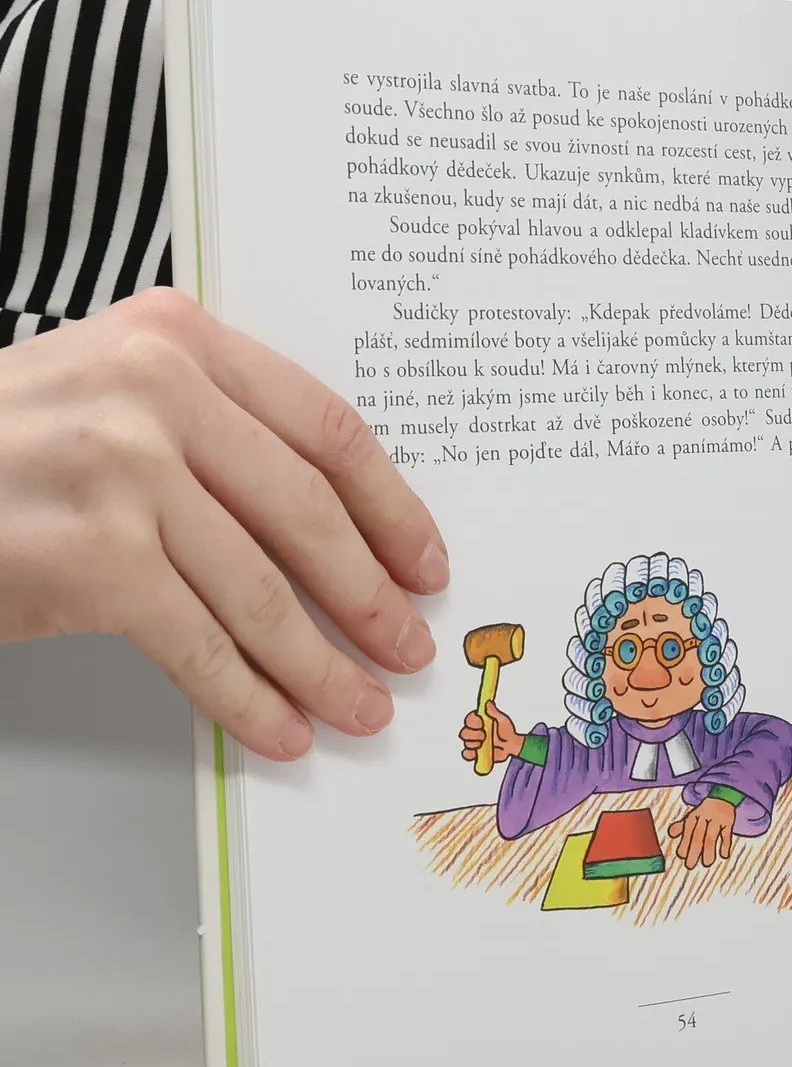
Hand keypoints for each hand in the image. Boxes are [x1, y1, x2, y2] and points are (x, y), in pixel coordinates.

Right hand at [0, 288, 446, 758]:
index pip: (325, 429)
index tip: (425, 562)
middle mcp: (156, 390)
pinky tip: (282, 728)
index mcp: (178, 338)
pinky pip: (199, 645)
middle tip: (409, 645)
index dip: (391, 507)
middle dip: (370, 595)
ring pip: (262, 591)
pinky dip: (249, 698)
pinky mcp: (92, 557)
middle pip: (308, 513)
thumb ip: (213, 425)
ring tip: (361, 705)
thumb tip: (338, 531)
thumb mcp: (109, 391)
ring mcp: (122, 471)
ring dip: (321, 665)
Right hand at [459, 699, 523, 767]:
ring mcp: (475, 742)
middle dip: (473, 734)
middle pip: (464, 732)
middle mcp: (475, 731)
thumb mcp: (502, 720)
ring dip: (474, 743)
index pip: (469, 719)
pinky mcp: (476, 753)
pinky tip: (477, 752)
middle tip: (484, 735)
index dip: (473, 721)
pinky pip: (466, 754)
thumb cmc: (507, 731)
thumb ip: (494, 712)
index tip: (481, 723)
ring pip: (465, 743)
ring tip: (484, 743)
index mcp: (480, 722)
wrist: (511, 746)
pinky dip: (469, 754)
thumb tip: (488, 702)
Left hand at [668, 797, 736, 868]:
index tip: (682, 855)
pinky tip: (724, 855)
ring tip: (706, 863)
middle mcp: (704, 817)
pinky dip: (726, 845)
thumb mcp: (692, 816)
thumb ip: (681, 826)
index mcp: (694, 816)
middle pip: (698, 836)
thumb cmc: (705, 811)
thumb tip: (670, 834)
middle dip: (694, 851)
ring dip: (709, 851)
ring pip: (711, 837)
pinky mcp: (728, 822)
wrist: (723, 797)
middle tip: (690, 865)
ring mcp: (717, 820)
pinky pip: (727, 834)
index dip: (684, 843)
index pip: (688, 831)